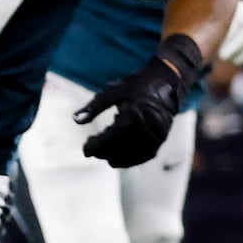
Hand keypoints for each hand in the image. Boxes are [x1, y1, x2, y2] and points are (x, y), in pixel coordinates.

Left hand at [76, 33, 207, 166]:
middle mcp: (148, 127)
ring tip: (103, 155)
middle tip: (91, 151)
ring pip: (135, 154)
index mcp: (134, 115)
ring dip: (118, 158)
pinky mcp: (162, 137)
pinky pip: (147, 154)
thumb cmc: (136, 85)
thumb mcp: (112, 92)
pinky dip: (133, 160)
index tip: (85, 149)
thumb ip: (94, 107)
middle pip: (123, 148)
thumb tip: (76, 120)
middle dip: (104, 152)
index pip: (112, 138)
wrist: (166, 82)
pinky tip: (121, 160)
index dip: (97, 146)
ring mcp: (158, 134)